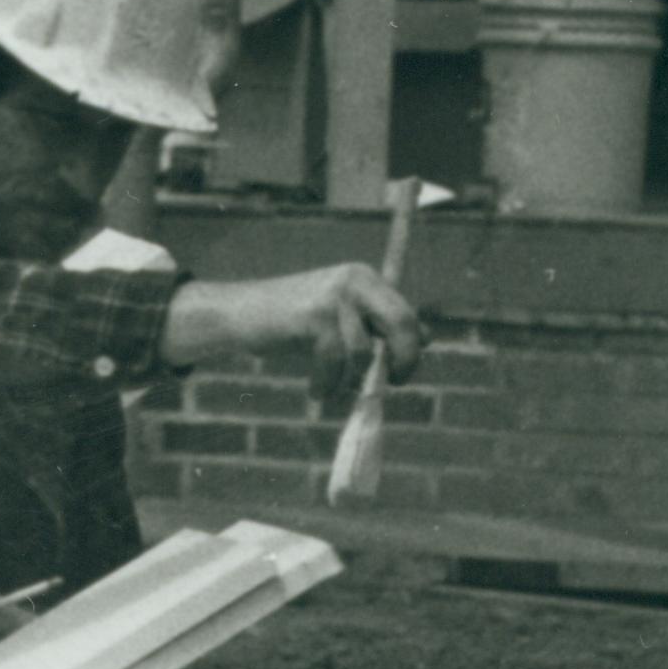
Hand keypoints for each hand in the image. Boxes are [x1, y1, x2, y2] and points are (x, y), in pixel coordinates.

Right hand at [161, 263, 426, 390]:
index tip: (401, 376)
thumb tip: (429, 337)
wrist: (238, 314)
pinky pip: (334, 361)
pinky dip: (327, 383)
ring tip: (330, 390)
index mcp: (365, 278)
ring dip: (349, 380)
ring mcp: (333, 295)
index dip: (411, 349)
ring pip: (364, 351)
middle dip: (404, 360)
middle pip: (402, 323)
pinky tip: (315, 391)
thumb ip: (378, 324)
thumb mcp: (341, 318)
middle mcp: (354, 279)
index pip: (407, 315)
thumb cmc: (291, 322)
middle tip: (392, 385)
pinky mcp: (313, 315)